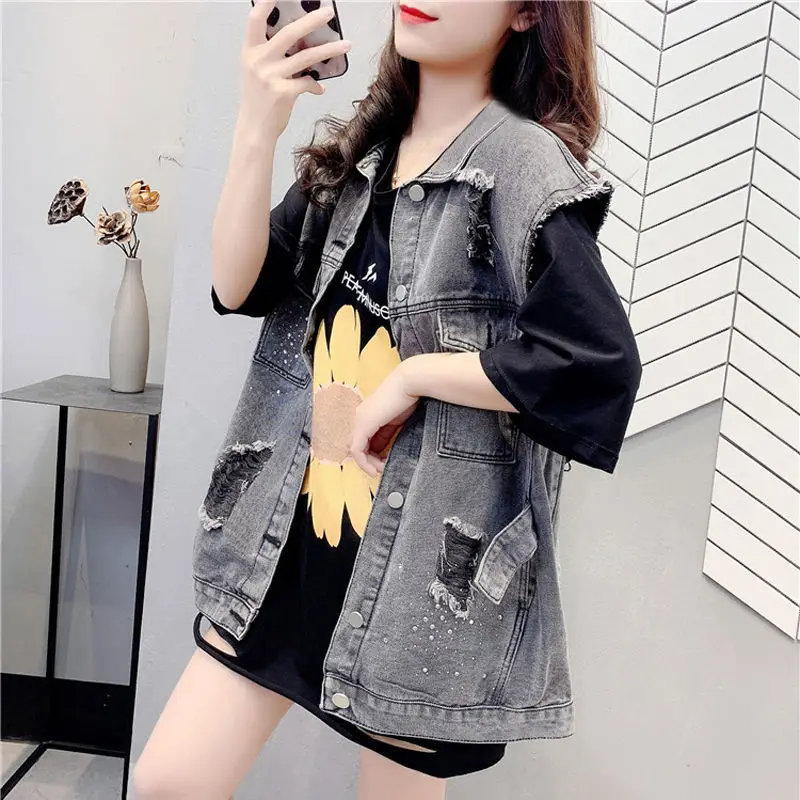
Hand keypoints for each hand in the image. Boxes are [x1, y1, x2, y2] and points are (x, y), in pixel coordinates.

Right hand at [239, 0, 351, 138]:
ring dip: (329, 49)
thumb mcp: (258, 72)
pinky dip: (316, 84)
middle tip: (329, 12)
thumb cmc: (259, 100)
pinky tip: (320, 87)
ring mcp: (271, 76)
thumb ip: (274, 56)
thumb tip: (305, 45)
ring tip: (346, 44)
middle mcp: (259, 61)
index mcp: (251, 52)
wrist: (255, 129)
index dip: (266, 3)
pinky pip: (308, 82)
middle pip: (289, 33)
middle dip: (312, 20)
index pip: (256, 19)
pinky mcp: (283, 93)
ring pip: (306, 57)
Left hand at [349, 362, 419, 477]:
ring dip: (367, 464)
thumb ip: (385, 434)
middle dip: (368, 461)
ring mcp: (359, 420)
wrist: (410, 383)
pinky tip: (375, 468)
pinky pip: (357, 450)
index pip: (362, 440)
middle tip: (381, 469)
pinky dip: (364, 462)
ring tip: (380, 469)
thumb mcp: (394, 421)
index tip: (385, 462)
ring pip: (355, 450)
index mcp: (366, 414)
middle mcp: (358, 417)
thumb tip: (381, 450)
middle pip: (356, 446)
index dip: (371, 455)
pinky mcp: (363, 424)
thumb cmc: (407, 398)